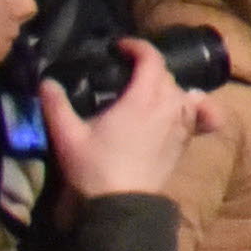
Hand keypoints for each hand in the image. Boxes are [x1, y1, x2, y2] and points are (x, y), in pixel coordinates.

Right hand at [37, 49, 201, 199]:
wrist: (121, 203)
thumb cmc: (94, 167)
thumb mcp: (68, 136)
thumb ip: (56, 106)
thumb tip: (47, 82)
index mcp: (144, 98)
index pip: (151, 59)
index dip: (137, 47)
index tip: (120, 47)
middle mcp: (171, 104)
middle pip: (165, 74)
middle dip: (147, 68)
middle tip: (125, 73)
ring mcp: (183, 122)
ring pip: (183, 91)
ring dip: (166, 87)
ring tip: (146, 93)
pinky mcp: (188, 139)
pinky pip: (204, 114)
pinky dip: (200, 107)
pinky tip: (191, 108)